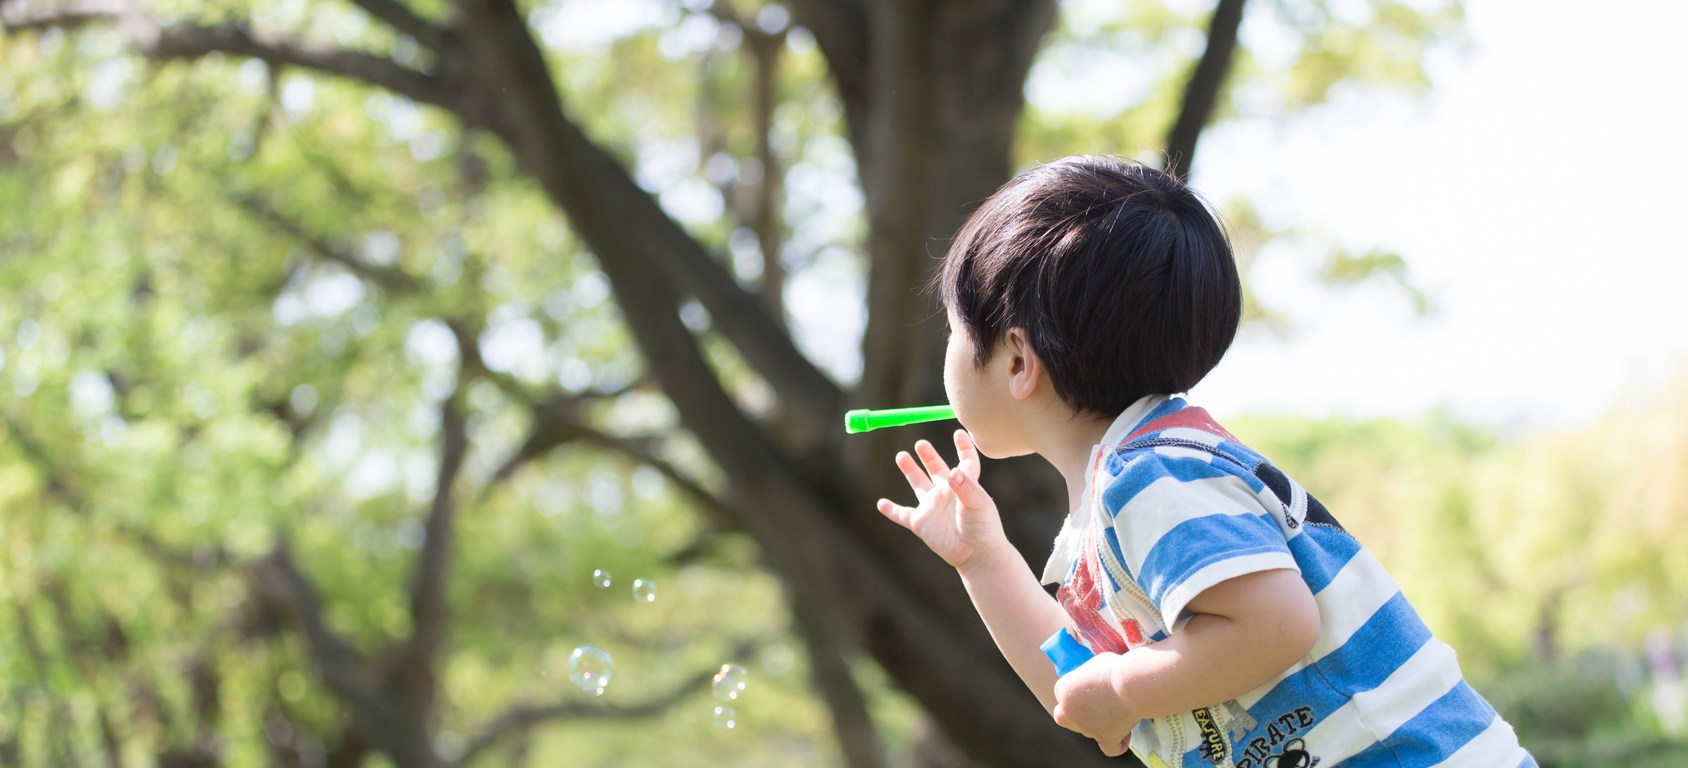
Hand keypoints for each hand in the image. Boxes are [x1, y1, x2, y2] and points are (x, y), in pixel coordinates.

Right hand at [876, 430, 1004, 571]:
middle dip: (928, 455)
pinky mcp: (921, 523)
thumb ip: (966, 486)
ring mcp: (932, 508)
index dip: (963, 447)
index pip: (965, 462)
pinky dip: (891, 510)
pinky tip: (881, 504)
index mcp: (965, 484)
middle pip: (936, 468)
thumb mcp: (978, 504)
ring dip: (910, 470)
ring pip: (918, 484)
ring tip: (901, 456)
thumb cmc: (983, 528)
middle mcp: (947, 493)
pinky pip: (902, 515)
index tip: (958, 433)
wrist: (976, 554)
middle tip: (921, 444)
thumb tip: (952, 471)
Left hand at [1052, 653, 1135, 756]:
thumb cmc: (1114, 668)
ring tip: (1118, 710)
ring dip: (1099, 724)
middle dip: (1079, 711)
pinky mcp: (1106, 738)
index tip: (1094, 685)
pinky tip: (1124, 733)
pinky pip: (1109, 749)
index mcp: (1063, 690)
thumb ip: (1088, 676)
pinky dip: (1117, 743)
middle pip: (1068, 716)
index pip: (1064, 693)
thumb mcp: (1094, 664)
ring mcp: (1086, 728)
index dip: (1078, 690)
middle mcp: (1069, 712)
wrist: (1130, 684)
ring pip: (1087, 731)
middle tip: (1097, 701)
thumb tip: (1094, 680)